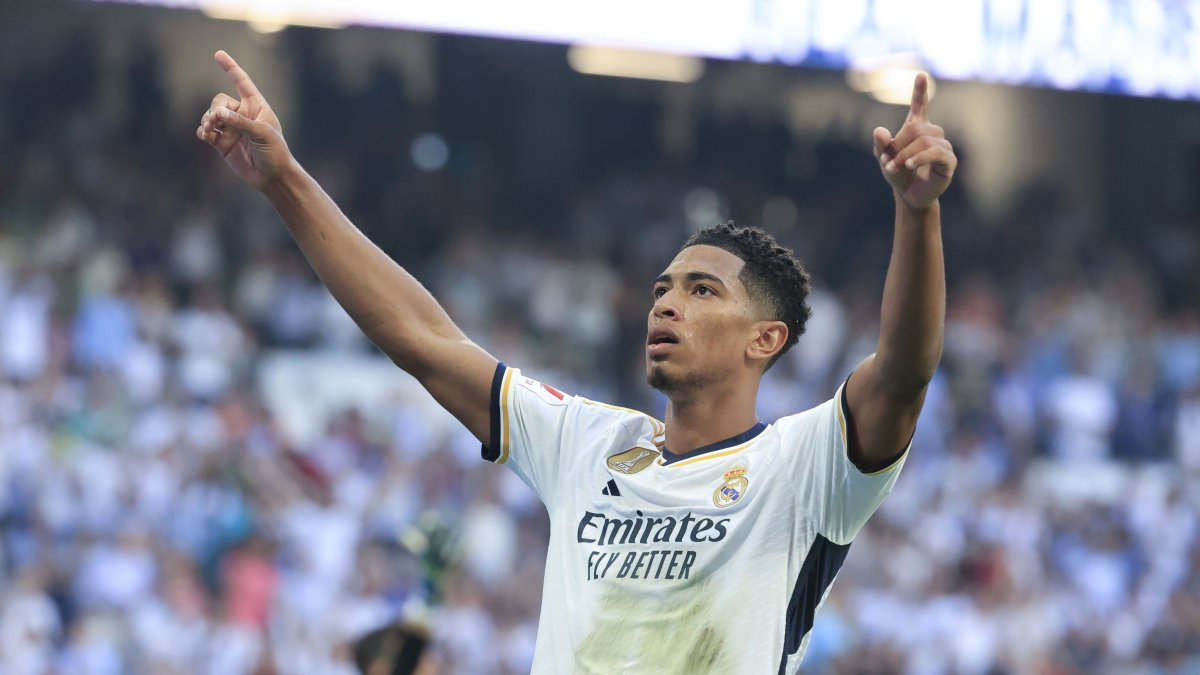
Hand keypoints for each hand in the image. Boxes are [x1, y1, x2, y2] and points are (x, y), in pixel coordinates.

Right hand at [196, 51, 290, 191]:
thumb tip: (218, 112)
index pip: (242, 82)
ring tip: (210, 130)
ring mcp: (231, 129)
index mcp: (256, 106)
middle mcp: (242, 115)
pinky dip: (203, 131)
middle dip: (215, 109)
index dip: (231, 68)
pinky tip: (205, 135)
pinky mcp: (222, 143)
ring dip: (207, 120)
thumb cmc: (275, 153)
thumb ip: (241, 122)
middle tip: (216, 121)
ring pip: (210, 115)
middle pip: (220, 101)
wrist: (272, 177)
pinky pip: (206, 131)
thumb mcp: (262, 134)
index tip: (218, 54)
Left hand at [873, 73, 956, 210]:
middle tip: (888, 163)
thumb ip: (881, 145)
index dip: (920, 91)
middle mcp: (933, 133)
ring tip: (894, 168)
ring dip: (906, 155)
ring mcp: (943, 146)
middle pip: (917, 129)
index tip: (920, 75)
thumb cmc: (898, 174)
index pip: (920, 105)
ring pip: (925, 141)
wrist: (909, 195)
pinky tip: (909, 165)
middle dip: (900, 146)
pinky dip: (920, 158)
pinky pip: (936, 152)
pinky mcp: (949, 160)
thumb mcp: (884, 159)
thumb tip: (878, 131)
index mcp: (917, 128)